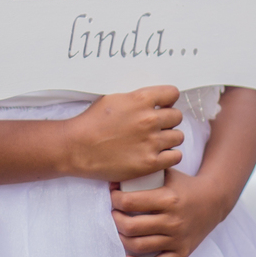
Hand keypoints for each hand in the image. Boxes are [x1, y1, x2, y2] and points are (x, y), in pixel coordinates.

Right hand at [63, 85, 182, 181]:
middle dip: (168, 120)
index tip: (162, 106)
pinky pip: (176, 156)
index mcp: (141, 100)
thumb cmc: (92, 122)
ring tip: (155, 141)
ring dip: (169, 138)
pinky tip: (158, 154)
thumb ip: (137, 98)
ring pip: (178, 136)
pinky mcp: (150, 163)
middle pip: (177, 116)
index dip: (168, 100)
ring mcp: (151, 142)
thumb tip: (154, 99)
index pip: (173, 93)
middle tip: (156, 126)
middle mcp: (149, 119)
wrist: (76, 147)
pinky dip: (169, 155)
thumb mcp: (114, 99)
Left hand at [110, 167, 224, 256]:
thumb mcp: (168, 174)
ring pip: (139, 246)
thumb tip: (115, 179)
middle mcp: (173, 221)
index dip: (115, 199)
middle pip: (131, 226)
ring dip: (122, 239)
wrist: (214, 201)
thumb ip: (145, 173)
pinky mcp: (182, 252)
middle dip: (115, 220)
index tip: (113, 196)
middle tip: (114, 214)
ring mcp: (178, 239)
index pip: (130, 202)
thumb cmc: (185, 186)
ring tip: (119, 230)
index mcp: (168, 199)